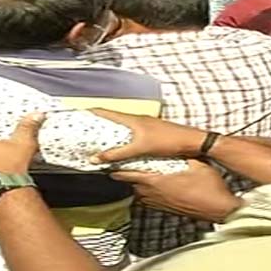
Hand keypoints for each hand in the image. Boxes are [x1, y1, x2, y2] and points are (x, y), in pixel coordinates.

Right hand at [89, 109, 207, 163]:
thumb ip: (118, 154)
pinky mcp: (151, 134)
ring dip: (111, 132)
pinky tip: (121, 149)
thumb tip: (96, 159)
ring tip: (99, 140)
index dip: (92, 112)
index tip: (79, 113)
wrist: (192, 142)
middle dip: (99, 123)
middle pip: (113, 119)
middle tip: (85, 129)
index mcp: (133, 119)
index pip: (107, 112)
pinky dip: (122, 139)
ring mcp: (145, 126)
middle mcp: (138, 119)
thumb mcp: (140, 148)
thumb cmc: (168, 141)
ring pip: (123, 127)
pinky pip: (131, 134)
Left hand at [109, 159, 242, 222]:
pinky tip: (151, 184)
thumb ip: (181, 153)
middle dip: (122, 173)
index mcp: (155, 180)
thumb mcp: (196, 162)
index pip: (125, 173)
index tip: (106, 160)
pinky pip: (146, 198)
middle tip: (118, 162)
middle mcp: (151, 194)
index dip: (113, 167)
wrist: (219, 209)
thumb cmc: (209, 187)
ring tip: (133, 171)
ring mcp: (157, 203)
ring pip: (137, 191)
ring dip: (134, 182)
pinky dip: (144, 190)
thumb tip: (175, 145)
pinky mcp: (163, 208)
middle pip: (128, 182)